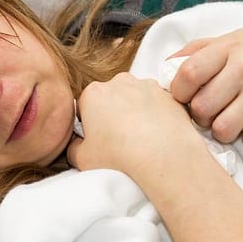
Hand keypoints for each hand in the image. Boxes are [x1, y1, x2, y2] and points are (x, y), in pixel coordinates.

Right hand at [67, 73, 204, 179]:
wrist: (163, 157)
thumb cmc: (120, 157)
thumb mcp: (82, 159)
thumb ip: (73, 148)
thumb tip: (76, 144)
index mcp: (93, 93)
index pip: (84, 106)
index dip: (89, 124)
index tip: (97, 139)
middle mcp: (119, 82)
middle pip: (110, 97)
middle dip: (112, 113)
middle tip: (118, 140)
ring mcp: (147, 85)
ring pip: (135, 96)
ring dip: (135, 111)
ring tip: (141, 138)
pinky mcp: (169, 94)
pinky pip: (157, 103)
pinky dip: (156, 114)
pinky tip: (157, 134)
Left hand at [169, 23, 242, 147]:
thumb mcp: (235, 38)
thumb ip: (199, 50)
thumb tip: (164, 67)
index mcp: (229, 46)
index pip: (187, 73)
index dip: (178, 91)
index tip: (184, 96)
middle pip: (201, 108)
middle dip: (200, 116)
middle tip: (211, 110)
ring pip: (223, 130)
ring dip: (223, 130)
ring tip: (232, 118)